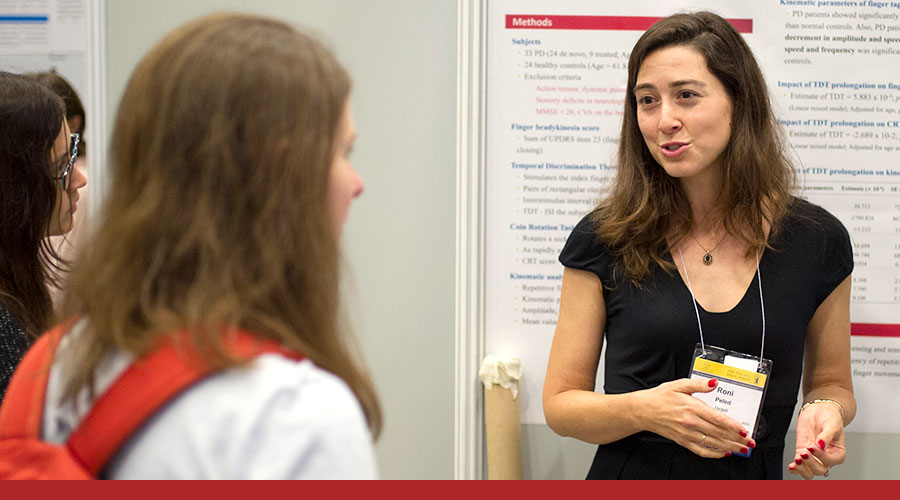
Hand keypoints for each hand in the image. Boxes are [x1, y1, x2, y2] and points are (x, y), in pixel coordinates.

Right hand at [638, 378, 755, 458]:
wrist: (642, 410)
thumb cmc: (660, 397)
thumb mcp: (678, 385)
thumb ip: (698, 384)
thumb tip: (714, 383)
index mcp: (691, 407)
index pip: (718, 419)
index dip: (733, 426)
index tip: (744, 430)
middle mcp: (690, 422)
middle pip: (718, 433)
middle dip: (737, 439)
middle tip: (749, 442)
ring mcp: (686, 434)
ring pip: (712, 443)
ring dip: (729, 447)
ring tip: (742, 449)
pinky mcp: (682, 441)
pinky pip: (701, 450)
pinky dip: (714, 454)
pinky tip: (723, 453)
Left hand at [789, 402, 845, 478]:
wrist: (819, 410)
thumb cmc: (830, 418)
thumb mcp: (832, 425)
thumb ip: (827, 436)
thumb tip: (820, 445)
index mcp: (838, 453)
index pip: (830, 461)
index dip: (821, 456)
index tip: (813, 446)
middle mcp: (826, 458)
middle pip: (820, 470)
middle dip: (811, 463)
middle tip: (804, 452)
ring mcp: (814, 456)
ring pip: (810, 472)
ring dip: (802, 469)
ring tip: (798, 459)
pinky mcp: (803, 452)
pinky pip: (799, 465)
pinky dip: (795, 468)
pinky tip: (791, 466)